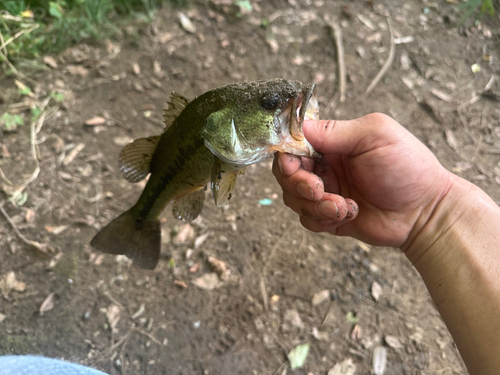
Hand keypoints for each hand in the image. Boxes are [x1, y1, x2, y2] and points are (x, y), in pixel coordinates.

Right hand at [272, 113, 452, 247]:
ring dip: (315, 205)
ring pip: (293, 198)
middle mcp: (325, 165)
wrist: (425, 212)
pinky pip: (306, 219)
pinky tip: (349, 214)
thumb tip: (299, 128)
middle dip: (297, 183)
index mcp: (332, 142)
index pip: (293, 144)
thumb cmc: (408, 168)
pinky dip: (322, 219)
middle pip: (286, 173)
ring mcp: (326, 192)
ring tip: (343, 206)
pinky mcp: (329, 217)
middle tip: (318, 189)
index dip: (286, 156)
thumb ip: (335, 130)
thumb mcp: (375, 135)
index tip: (293, 166)